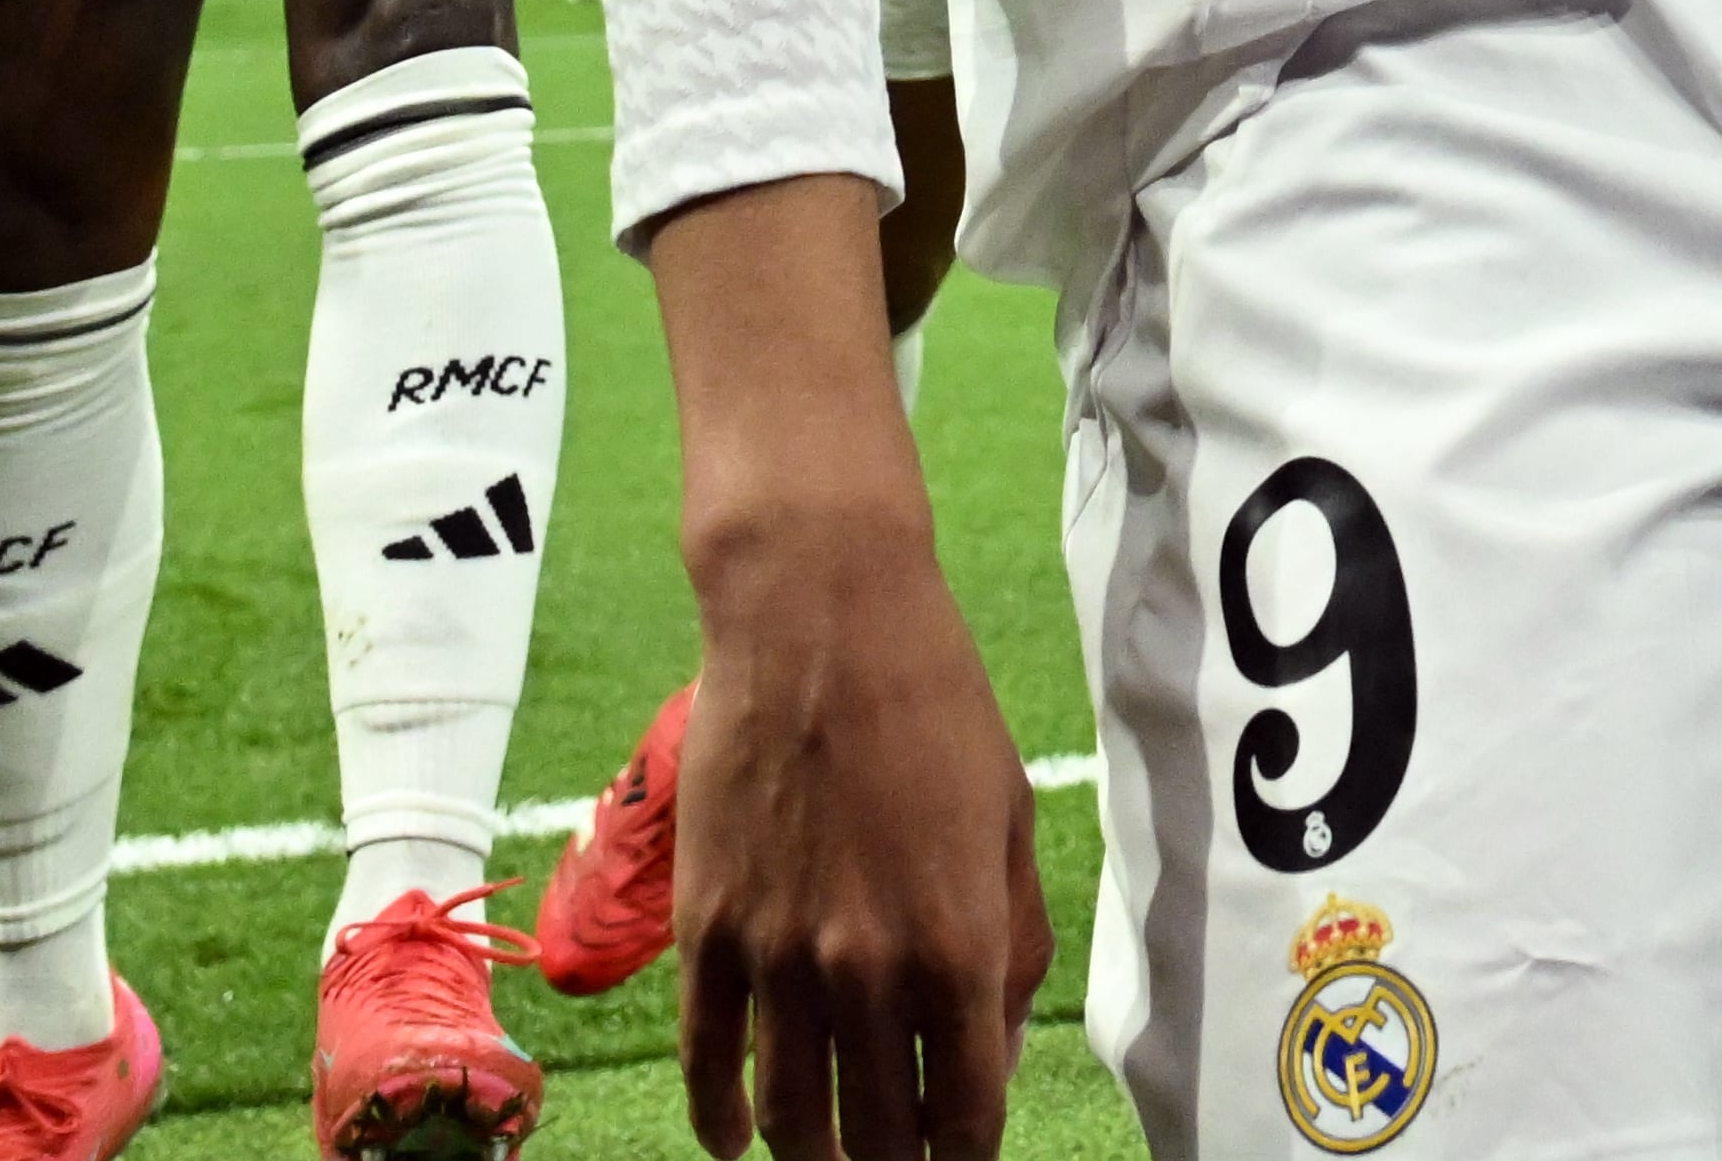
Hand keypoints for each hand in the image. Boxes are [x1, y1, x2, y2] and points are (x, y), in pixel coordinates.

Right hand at [678, 524, 1052, 1160]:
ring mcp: (778, 958)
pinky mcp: (708, 930)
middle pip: (876, 1138)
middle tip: (895, 1157)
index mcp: (958, 946)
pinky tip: (738, 1137)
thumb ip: (1014, 945)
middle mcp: (868, 972)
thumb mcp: (1011, 818)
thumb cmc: (935, 703)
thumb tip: (996, 1047)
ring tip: (829, 1154)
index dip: (966, 1155)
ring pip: (791, 1119)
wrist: (819, 615)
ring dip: (813, 1153)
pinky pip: (706, 1063)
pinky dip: (721, 1120)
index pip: (968, 1115)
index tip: (960, 1155)